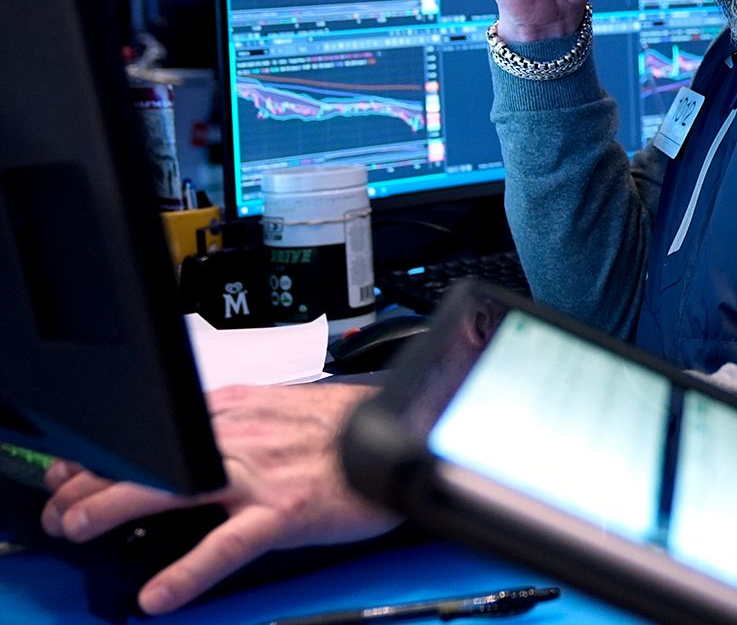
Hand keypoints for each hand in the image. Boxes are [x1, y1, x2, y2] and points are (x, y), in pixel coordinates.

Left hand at [41, 384, 396, 614]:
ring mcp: (262, 472)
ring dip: (113, 506)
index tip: (72, 470)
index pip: (157, 427)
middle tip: (60, 509)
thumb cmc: (351, 431)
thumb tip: (197, 450)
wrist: (411, 433)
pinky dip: (188, 571)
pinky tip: (160, 593)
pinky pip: (226, 544)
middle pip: (151, 455)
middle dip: (93, 481)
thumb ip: (236, 429)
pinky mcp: (285, 510)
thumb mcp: (284, 415)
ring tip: (76, 529)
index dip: (105, 451)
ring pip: (173, 486)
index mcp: (239, 409)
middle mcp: (242, 434)